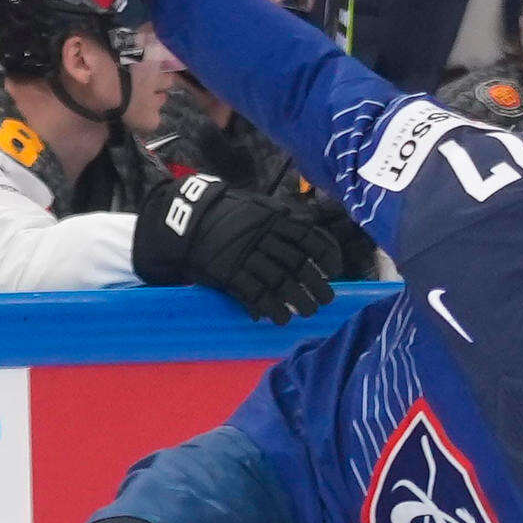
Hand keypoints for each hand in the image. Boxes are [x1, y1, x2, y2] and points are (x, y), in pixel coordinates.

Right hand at [134, 173, 338, 323]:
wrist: (187, 221)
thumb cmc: (226, 215)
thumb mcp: (256, 205)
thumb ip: (281, 215)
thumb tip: (306, 225)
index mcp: (272, 218)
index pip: (308, 236)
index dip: (325, 254)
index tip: (335, 270)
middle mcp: (263, 236)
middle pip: (298, 264)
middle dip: (316, 284)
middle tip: (326, 300)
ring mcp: (246, 256)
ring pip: (280, 281)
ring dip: (298, 300)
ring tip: (308, 312)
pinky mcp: (230, 273)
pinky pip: (255, 294)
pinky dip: (271, 308)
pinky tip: (281, 318)